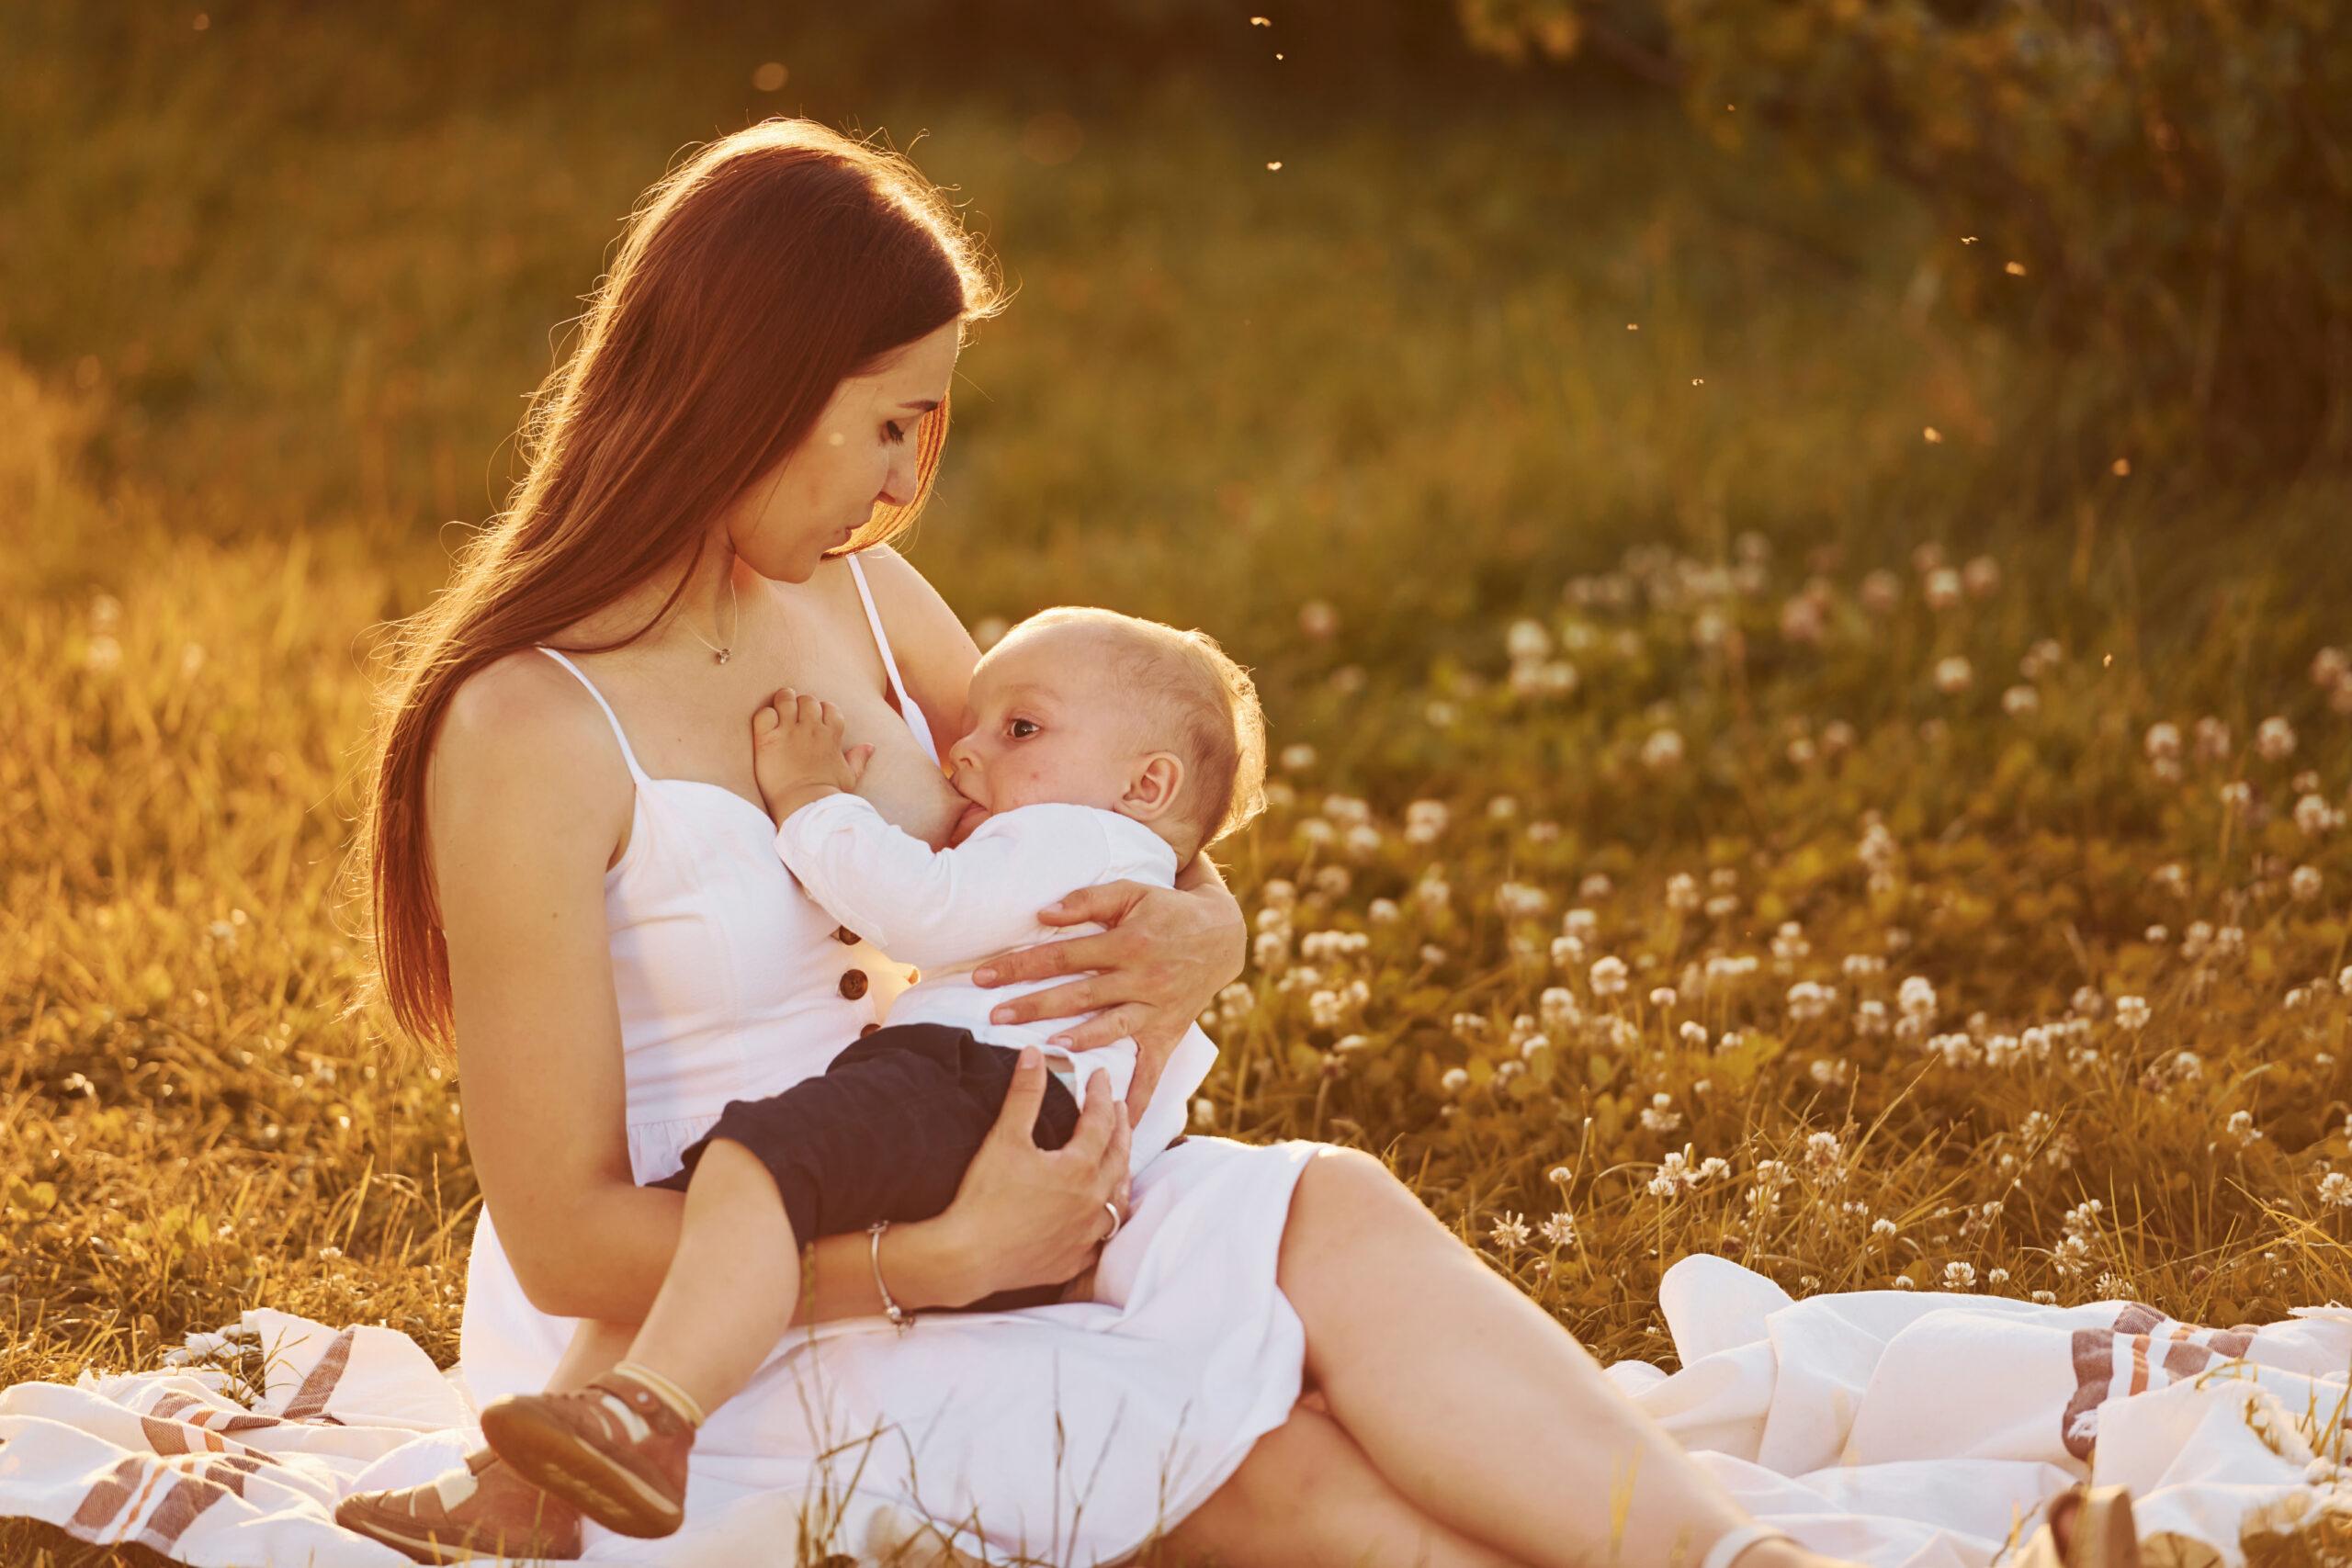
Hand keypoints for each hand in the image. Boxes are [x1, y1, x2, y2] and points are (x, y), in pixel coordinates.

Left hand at [751, 688, 872, 820]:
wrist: (804, 808)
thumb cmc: (828, 796)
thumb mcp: (849, 777)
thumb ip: (858, 759)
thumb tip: (870, 747)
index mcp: (831, 736)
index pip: (829, 707)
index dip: (821, 711)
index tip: (815, 721)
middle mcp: (811, 729)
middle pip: (807, 700)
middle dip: (801, 704)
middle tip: (793, 715)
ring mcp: (789, 732)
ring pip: (785, 699)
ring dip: (782, 702)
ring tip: (778, 712)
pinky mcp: (767, 740)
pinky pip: (764, 713)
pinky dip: (765, 715)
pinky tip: (766, 727)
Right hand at [935, 1047, 1132, 1301]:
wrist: (967, 1258)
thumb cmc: (985, 1196)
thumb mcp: (1005, 1137)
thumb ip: (1025, 1094)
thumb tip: (1036, 1054)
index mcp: (1080, 1168)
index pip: (1100, 1121)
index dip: (1101, 1095)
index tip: (1101, 1076)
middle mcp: (1092, 1201)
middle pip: (1118, 1158)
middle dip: (1121, 1128)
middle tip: (1121, 1108)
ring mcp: (1085, 1235)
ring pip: (1118, 1200)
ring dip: (1121, 1175)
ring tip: (1121, 1161)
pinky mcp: (1072, 1261)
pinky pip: (1101, 1240)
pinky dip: (1105, 1223)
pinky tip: (1100, 1220)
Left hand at [970, 873, 1245, 1125]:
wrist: (1222, 935)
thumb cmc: (1167, 910)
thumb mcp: (1133, 892)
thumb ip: (1089, 900)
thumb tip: (1044, 914)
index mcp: (1128, 943)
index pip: (1064, 955)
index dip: (1022, 965)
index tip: (984, 976)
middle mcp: (1143, 978)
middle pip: (1079, 995)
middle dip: (1033, 1006)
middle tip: (993, 1017)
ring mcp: (1156, 1009)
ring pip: (1110, 1028)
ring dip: (1076, 1041)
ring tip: (1043, 1051)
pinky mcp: (1168, 1033)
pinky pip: (1153, 1070)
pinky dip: (1136, 1096)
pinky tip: (1116, 1120)